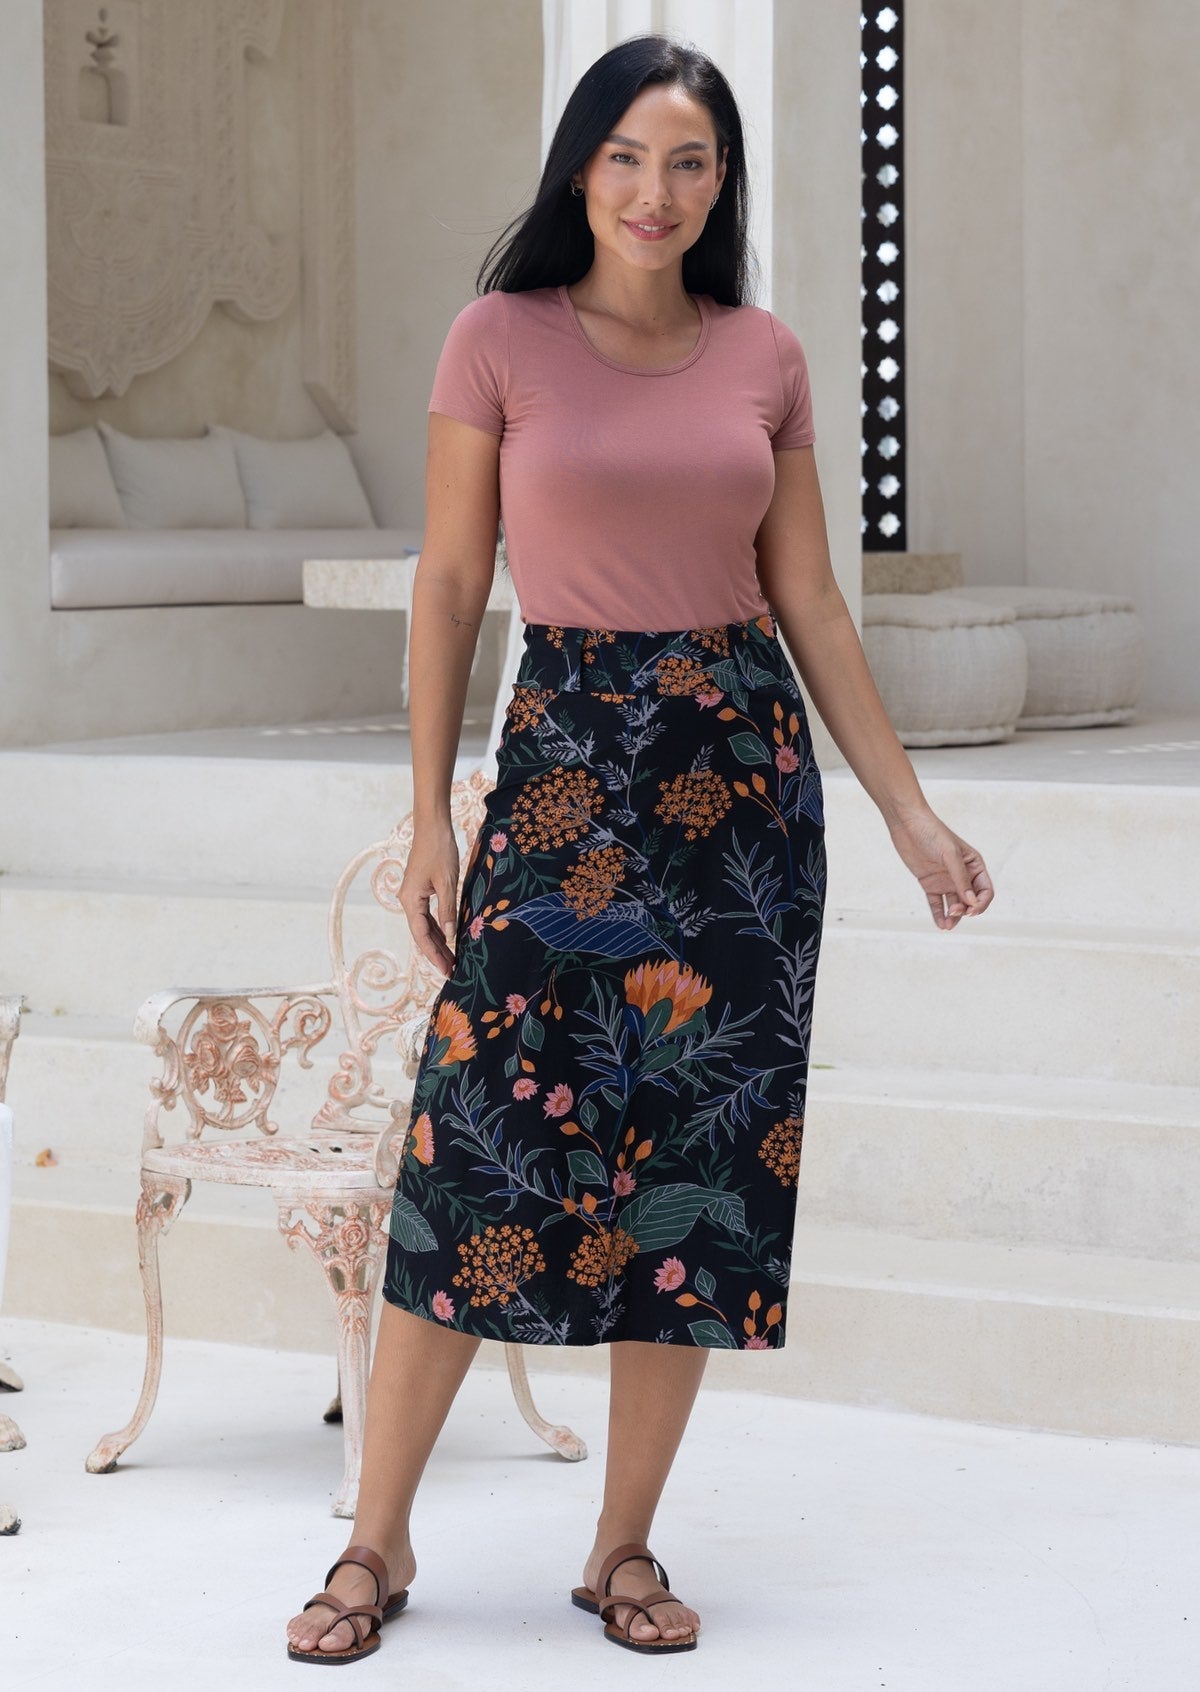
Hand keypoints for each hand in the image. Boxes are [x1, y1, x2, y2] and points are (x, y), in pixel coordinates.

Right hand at [400, 824, 459, 976]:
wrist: (431, 826)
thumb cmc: (439, 850)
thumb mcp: (448, 882)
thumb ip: (448, 910)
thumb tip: (451, 936)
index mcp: (410, 901)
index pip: (422, 935)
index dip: (434, 954)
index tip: (445, 970)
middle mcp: (408, 901)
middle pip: (422, 934)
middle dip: (436, 953)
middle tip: (451, 971)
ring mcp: (413, 896)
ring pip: (425, 926)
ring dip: (438, 943)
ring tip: (451, 960)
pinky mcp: (420, 890)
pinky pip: (428, 916)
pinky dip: (438, 928)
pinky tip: (448, 939)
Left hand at [885, 805, 993, 930]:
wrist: (907, 824)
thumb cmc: (932, 833)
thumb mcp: (950, 854)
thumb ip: (960, 878)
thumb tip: (972, 903)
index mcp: (974, 865)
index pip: (985, 891)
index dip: (981, 903)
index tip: (971, 909)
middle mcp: (962, 875)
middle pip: (970, 901)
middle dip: (965, 911)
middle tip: (954, 913)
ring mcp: (946, 880)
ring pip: (954, 905)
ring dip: (953, 916)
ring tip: (947, 925)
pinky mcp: (930, 883)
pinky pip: (937, 903)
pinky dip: (939, 914)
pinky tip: (941, 925)